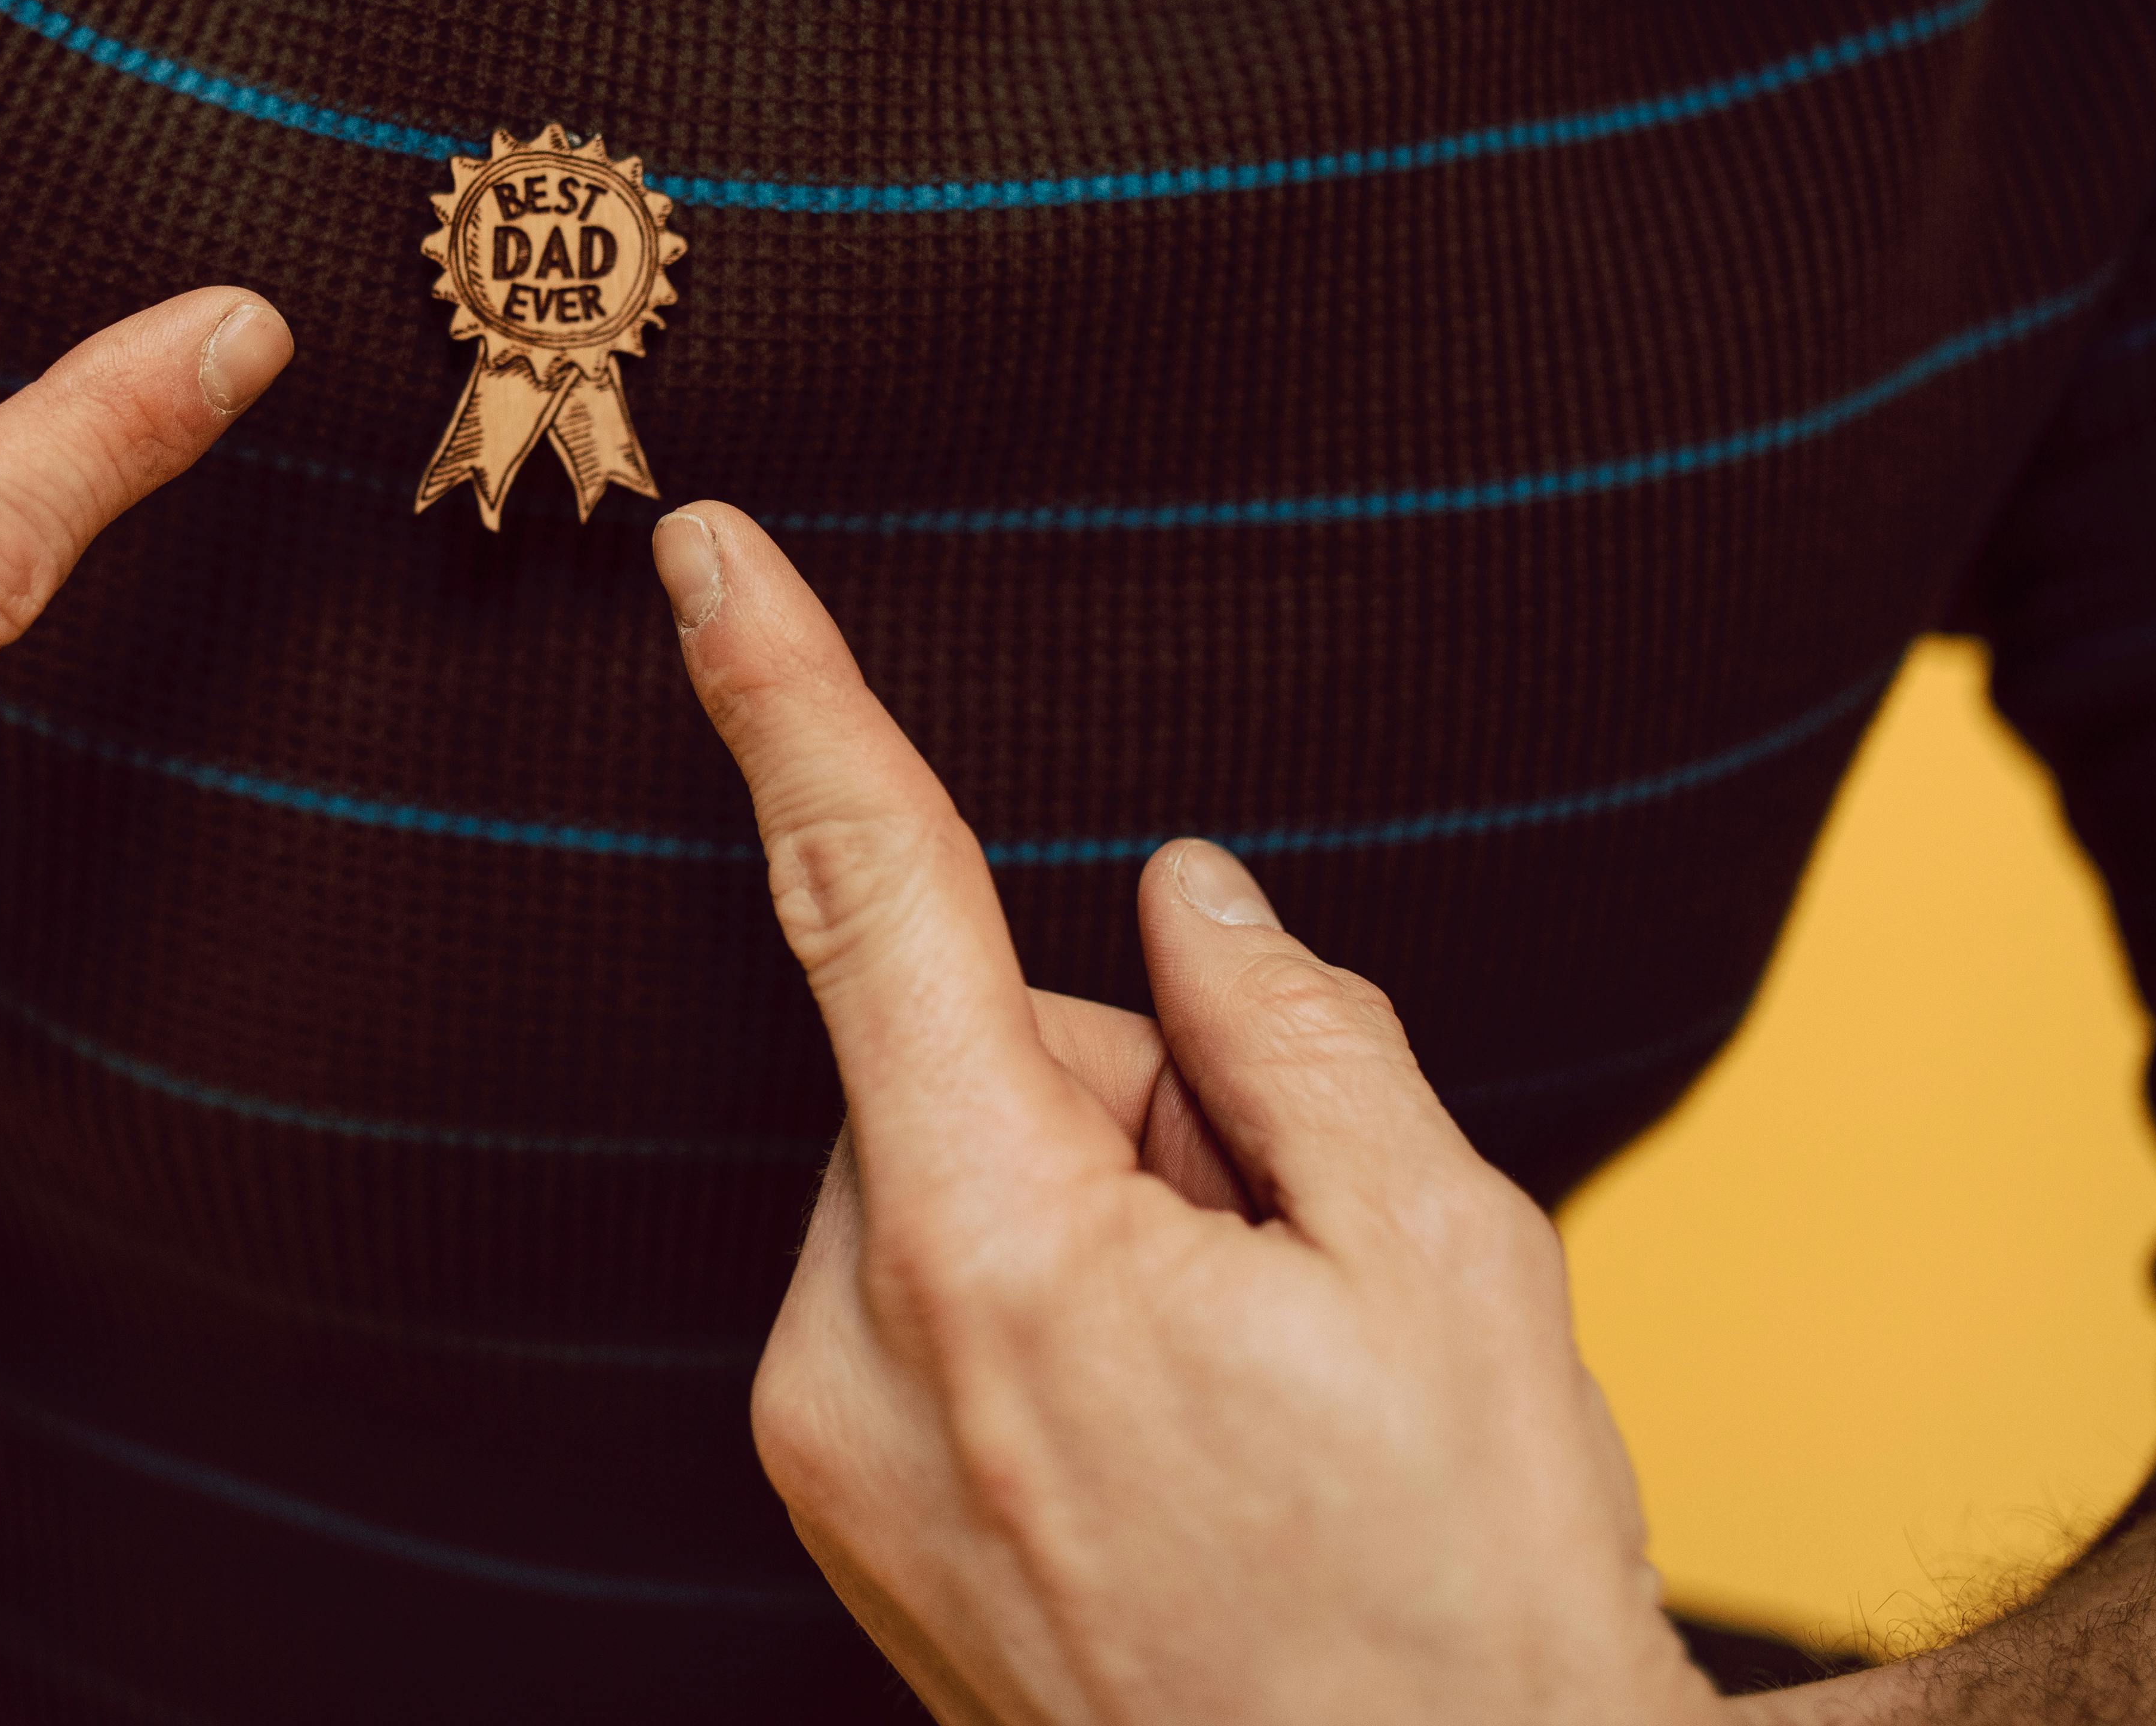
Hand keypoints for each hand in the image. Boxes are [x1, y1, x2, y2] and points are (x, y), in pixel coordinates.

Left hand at [651, 503, 1714, 1725]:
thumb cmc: (1456, 1602)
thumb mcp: (1449, 1267)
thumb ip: (1296, 1038)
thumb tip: (1180, 901)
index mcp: (992, 1255)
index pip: (865, 895)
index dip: (786, 698)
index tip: (700, 553)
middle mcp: (853, 1349)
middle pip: (968, 1060)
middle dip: (1130, 1098)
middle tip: (1291, 1277)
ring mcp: (829, 1449)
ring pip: (957, 1179)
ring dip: (1100, 1214)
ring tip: (1249, 1393)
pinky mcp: (843, 1512)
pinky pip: (930, 1299)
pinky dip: (1048, 1306)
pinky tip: (1177, 1439)